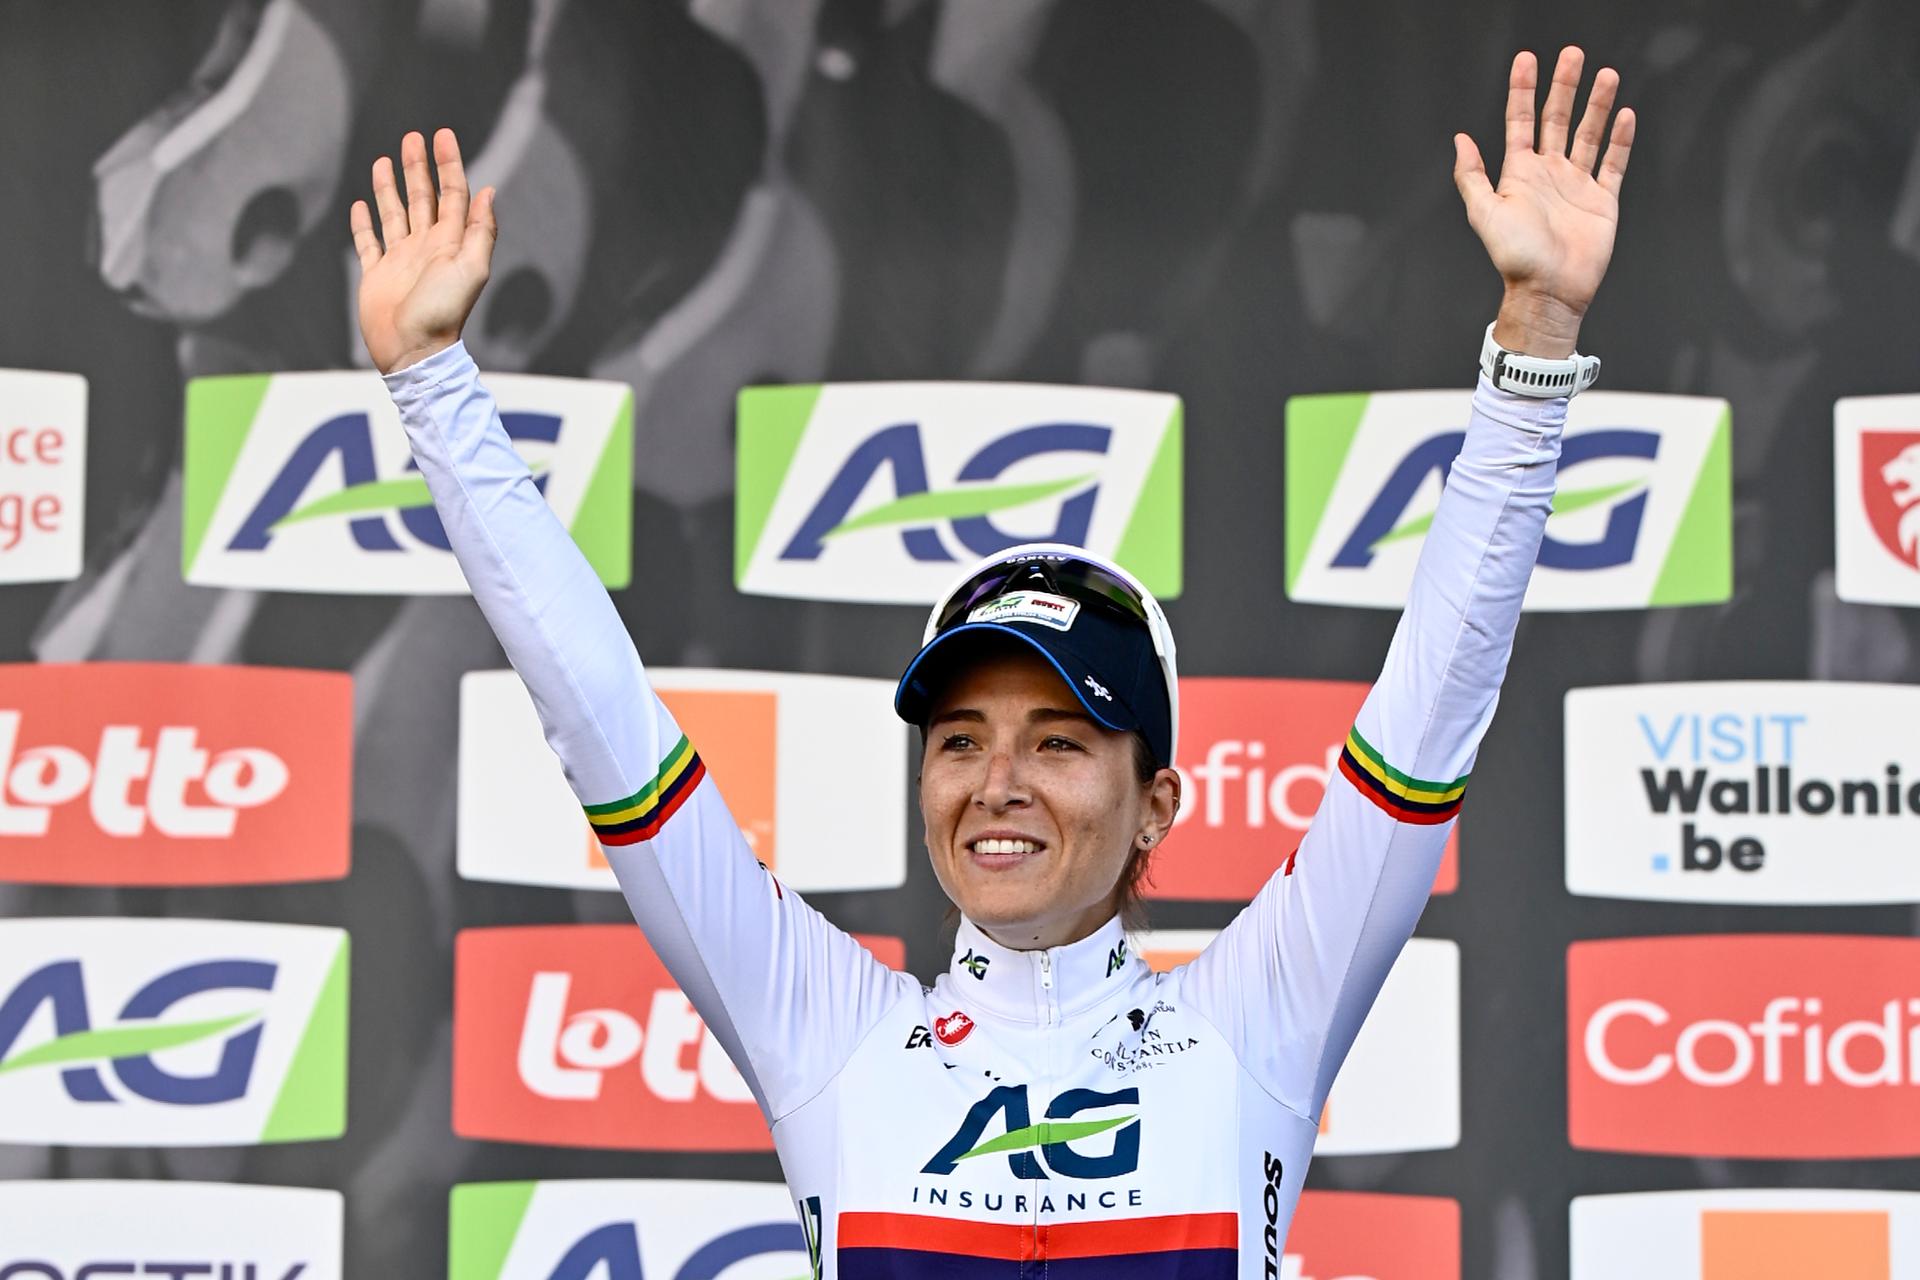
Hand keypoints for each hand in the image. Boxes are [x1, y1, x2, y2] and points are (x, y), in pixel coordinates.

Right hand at [350, 129, 496, 373]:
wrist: (413, 350)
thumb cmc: (444, 312)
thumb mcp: (471, 268)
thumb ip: (481, 230)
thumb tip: (489, 191)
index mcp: (450, 243)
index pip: (452, 194)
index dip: (449, 165)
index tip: (443, 135)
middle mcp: (426, 247)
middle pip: (422, 198)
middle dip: (418, 167)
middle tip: (413, 137)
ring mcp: (400, 260)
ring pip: (394, 213)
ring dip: (390, 187)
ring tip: (384, 159)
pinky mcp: (377, 275)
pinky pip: (368, 243)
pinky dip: (364, 223)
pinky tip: (361, 205)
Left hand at [1454, 48, 1634, 357]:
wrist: (1549, 290)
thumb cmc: (1515, 257)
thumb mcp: (1484, 213)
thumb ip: (1472, 176)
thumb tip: (1460, 139)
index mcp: (1519, 174)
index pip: (1520, 122)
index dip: (1522, 90)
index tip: (1527, 59)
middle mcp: (1549, 174)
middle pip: (1557, 119)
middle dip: (1564, 86)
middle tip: (1573, 54)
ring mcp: (1577, 185)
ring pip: (1588, 134)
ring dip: (1597, 105)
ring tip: (1606, 74)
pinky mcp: (1603, 201)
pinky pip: (1614, 164)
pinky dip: (1621, 140)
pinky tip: (1625, 115)